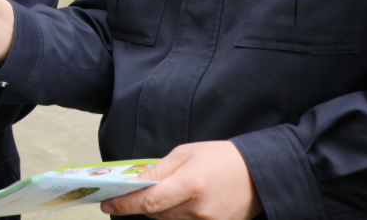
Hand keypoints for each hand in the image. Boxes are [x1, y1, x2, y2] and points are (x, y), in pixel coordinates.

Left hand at [100, 141, 261, 219]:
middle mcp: (199, 209)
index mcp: (191, 184)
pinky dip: (175, 217)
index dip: (124, 205)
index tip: (106, 203)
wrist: (259, 173)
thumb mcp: (186, 154)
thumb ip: (158, 170)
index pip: (148, 201)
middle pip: (156, 214)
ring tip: (165, 194)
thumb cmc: (221, 158)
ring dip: (158, 211)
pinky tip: (178, 205)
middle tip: (131, 194)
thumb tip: (133, 183)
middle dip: (141, 204)